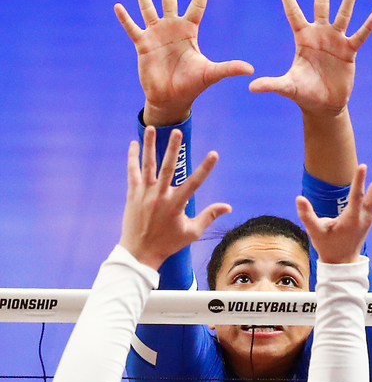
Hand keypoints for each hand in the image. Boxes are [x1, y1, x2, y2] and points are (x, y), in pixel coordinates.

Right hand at [115, 0, 253, 126]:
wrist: (171, 98)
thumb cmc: (192, 86)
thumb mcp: (211, 74)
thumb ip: (229, 68)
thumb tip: (250, 69)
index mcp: (189, 31)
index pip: (197, 5)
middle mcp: (172, 28)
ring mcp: (156, 35)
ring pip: (148, 7)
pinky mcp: (143, 44)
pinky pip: (132, 28)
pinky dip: (125, 18)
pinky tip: (118, 6)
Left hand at [121, 127, 227, 270]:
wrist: (140, 252)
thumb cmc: (168, 243)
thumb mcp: (192, 232)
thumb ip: (209, 216)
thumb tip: (228, 207)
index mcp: (176, 205)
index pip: (194, 183)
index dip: (206, 168)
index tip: (214, 154)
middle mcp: (160, 196)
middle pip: (168, 168)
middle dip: (173, 149)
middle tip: (177, 132)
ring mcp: (144, 194)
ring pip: (147, 165)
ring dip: (149, 146)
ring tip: (151, 128)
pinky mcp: (132, 194)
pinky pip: (132, 172)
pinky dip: (133, 158)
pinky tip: (134, 144)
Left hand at [249, 0, 371, 117]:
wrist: (324, 105)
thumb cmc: (304, 94)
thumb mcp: (287, 87)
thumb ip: (271, 84)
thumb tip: (250, 88)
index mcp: (303, 39)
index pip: (293, 14)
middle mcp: (319, 35)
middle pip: (321, 5)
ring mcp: (335, 41)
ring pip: (342, 15)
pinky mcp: (349, 52)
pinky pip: (359, 36)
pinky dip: (367, 26)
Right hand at [296, 151, 371, 263]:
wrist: (342, 263)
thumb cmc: (328, 247)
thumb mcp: (315, 233)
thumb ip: (307, 216)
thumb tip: (299, 199)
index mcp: (351, 219)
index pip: (356, 197)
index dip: (358, 181)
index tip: (362, 165)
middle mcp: (364, 215)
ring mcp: (369, 214)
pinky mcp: (369, 213)